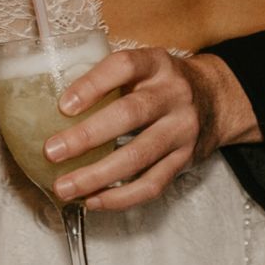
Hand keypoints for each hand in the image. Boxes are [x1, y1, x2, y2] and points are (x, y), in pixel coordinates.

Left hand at [41, 50, 256, 211]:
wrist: (216, 101)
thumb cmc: (162, 84)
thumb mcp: (143, 67)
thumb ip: (109, 78)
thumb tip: (47, 98)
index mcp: (156, 64)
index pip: (124, 66)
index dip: (92, 85)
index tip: (63, 105)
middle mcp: (173, 95)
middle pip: (130, 114)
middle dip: (87, 136)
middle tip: (51, 151)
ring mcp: (182, 129)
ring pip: (139, 156)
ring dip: (98, 175)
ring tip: (64, 187)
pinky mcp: (185, 160)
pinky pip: (151, 184)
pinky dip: (120, 197)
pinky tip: (93, 200)